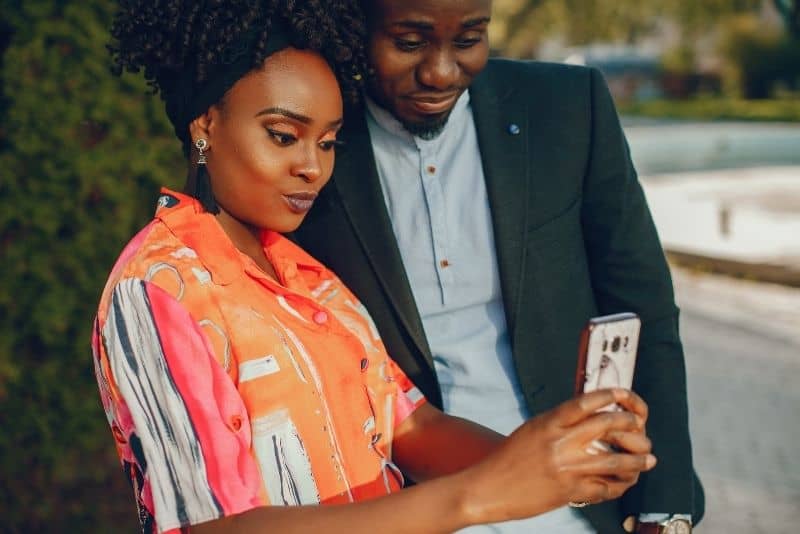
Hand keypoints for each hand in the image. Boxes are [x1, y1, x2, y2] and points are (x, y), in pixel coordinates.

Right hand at [458, 388, 654, 524]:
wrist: (488, 488)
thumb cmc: (508, 459)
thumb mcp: (531, 431)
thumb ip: (558, 424)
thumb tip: (589, 418)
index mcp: (548, 423)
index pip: (585, 402)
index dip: (609, 395)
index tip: (623, 394)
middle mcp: (560, 443)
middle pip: (607, 426)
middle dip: (630, 426)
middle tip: (640, 428)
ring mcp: (567, 468)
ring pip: (616, 461)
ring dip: (637, 460)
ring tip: (648, 460)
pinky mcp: (570, 491)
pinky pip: (605, 488)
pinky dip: (620, 485)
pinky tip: (626, 482)